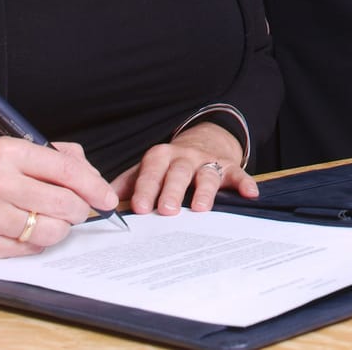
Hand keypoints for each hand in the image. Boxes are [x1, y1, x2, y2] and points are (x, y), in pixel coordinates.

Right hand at [0, 137, 116, 258]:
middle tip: (79, 211)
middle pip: (64, 204)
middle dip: (80, 211)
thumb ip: (53, 156)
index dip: (94, 186)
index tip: (107, 197)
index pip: (66, 170)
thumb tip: (92, 178)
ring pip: (50, 230)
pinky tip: (27, 231)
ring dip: (60, 229)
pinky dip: (37, 243)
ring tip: (50, 220)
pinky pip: (29, 249)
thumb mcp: (7, 152)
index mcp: (7, 152)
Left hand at [113, 123, 256, 215]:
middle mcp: (184, 157)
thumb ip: (129, 184)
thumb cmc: (170, 164)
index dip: (146, 189)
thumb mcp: (148, 168)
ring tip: (201, 208)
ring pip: (206, 174)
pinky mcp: (229, 167)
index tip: (140, 208)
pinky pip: (239, 174)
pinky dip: (244, 183)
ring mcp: (208, 161)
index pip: (151, 172)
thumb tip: (103, 201)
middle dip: (172, 190)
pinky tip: (249, 194)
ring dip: (204, 191)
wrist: (204, 142)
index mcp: (160, 157)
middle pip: (178, 172)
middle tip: (167, 210)